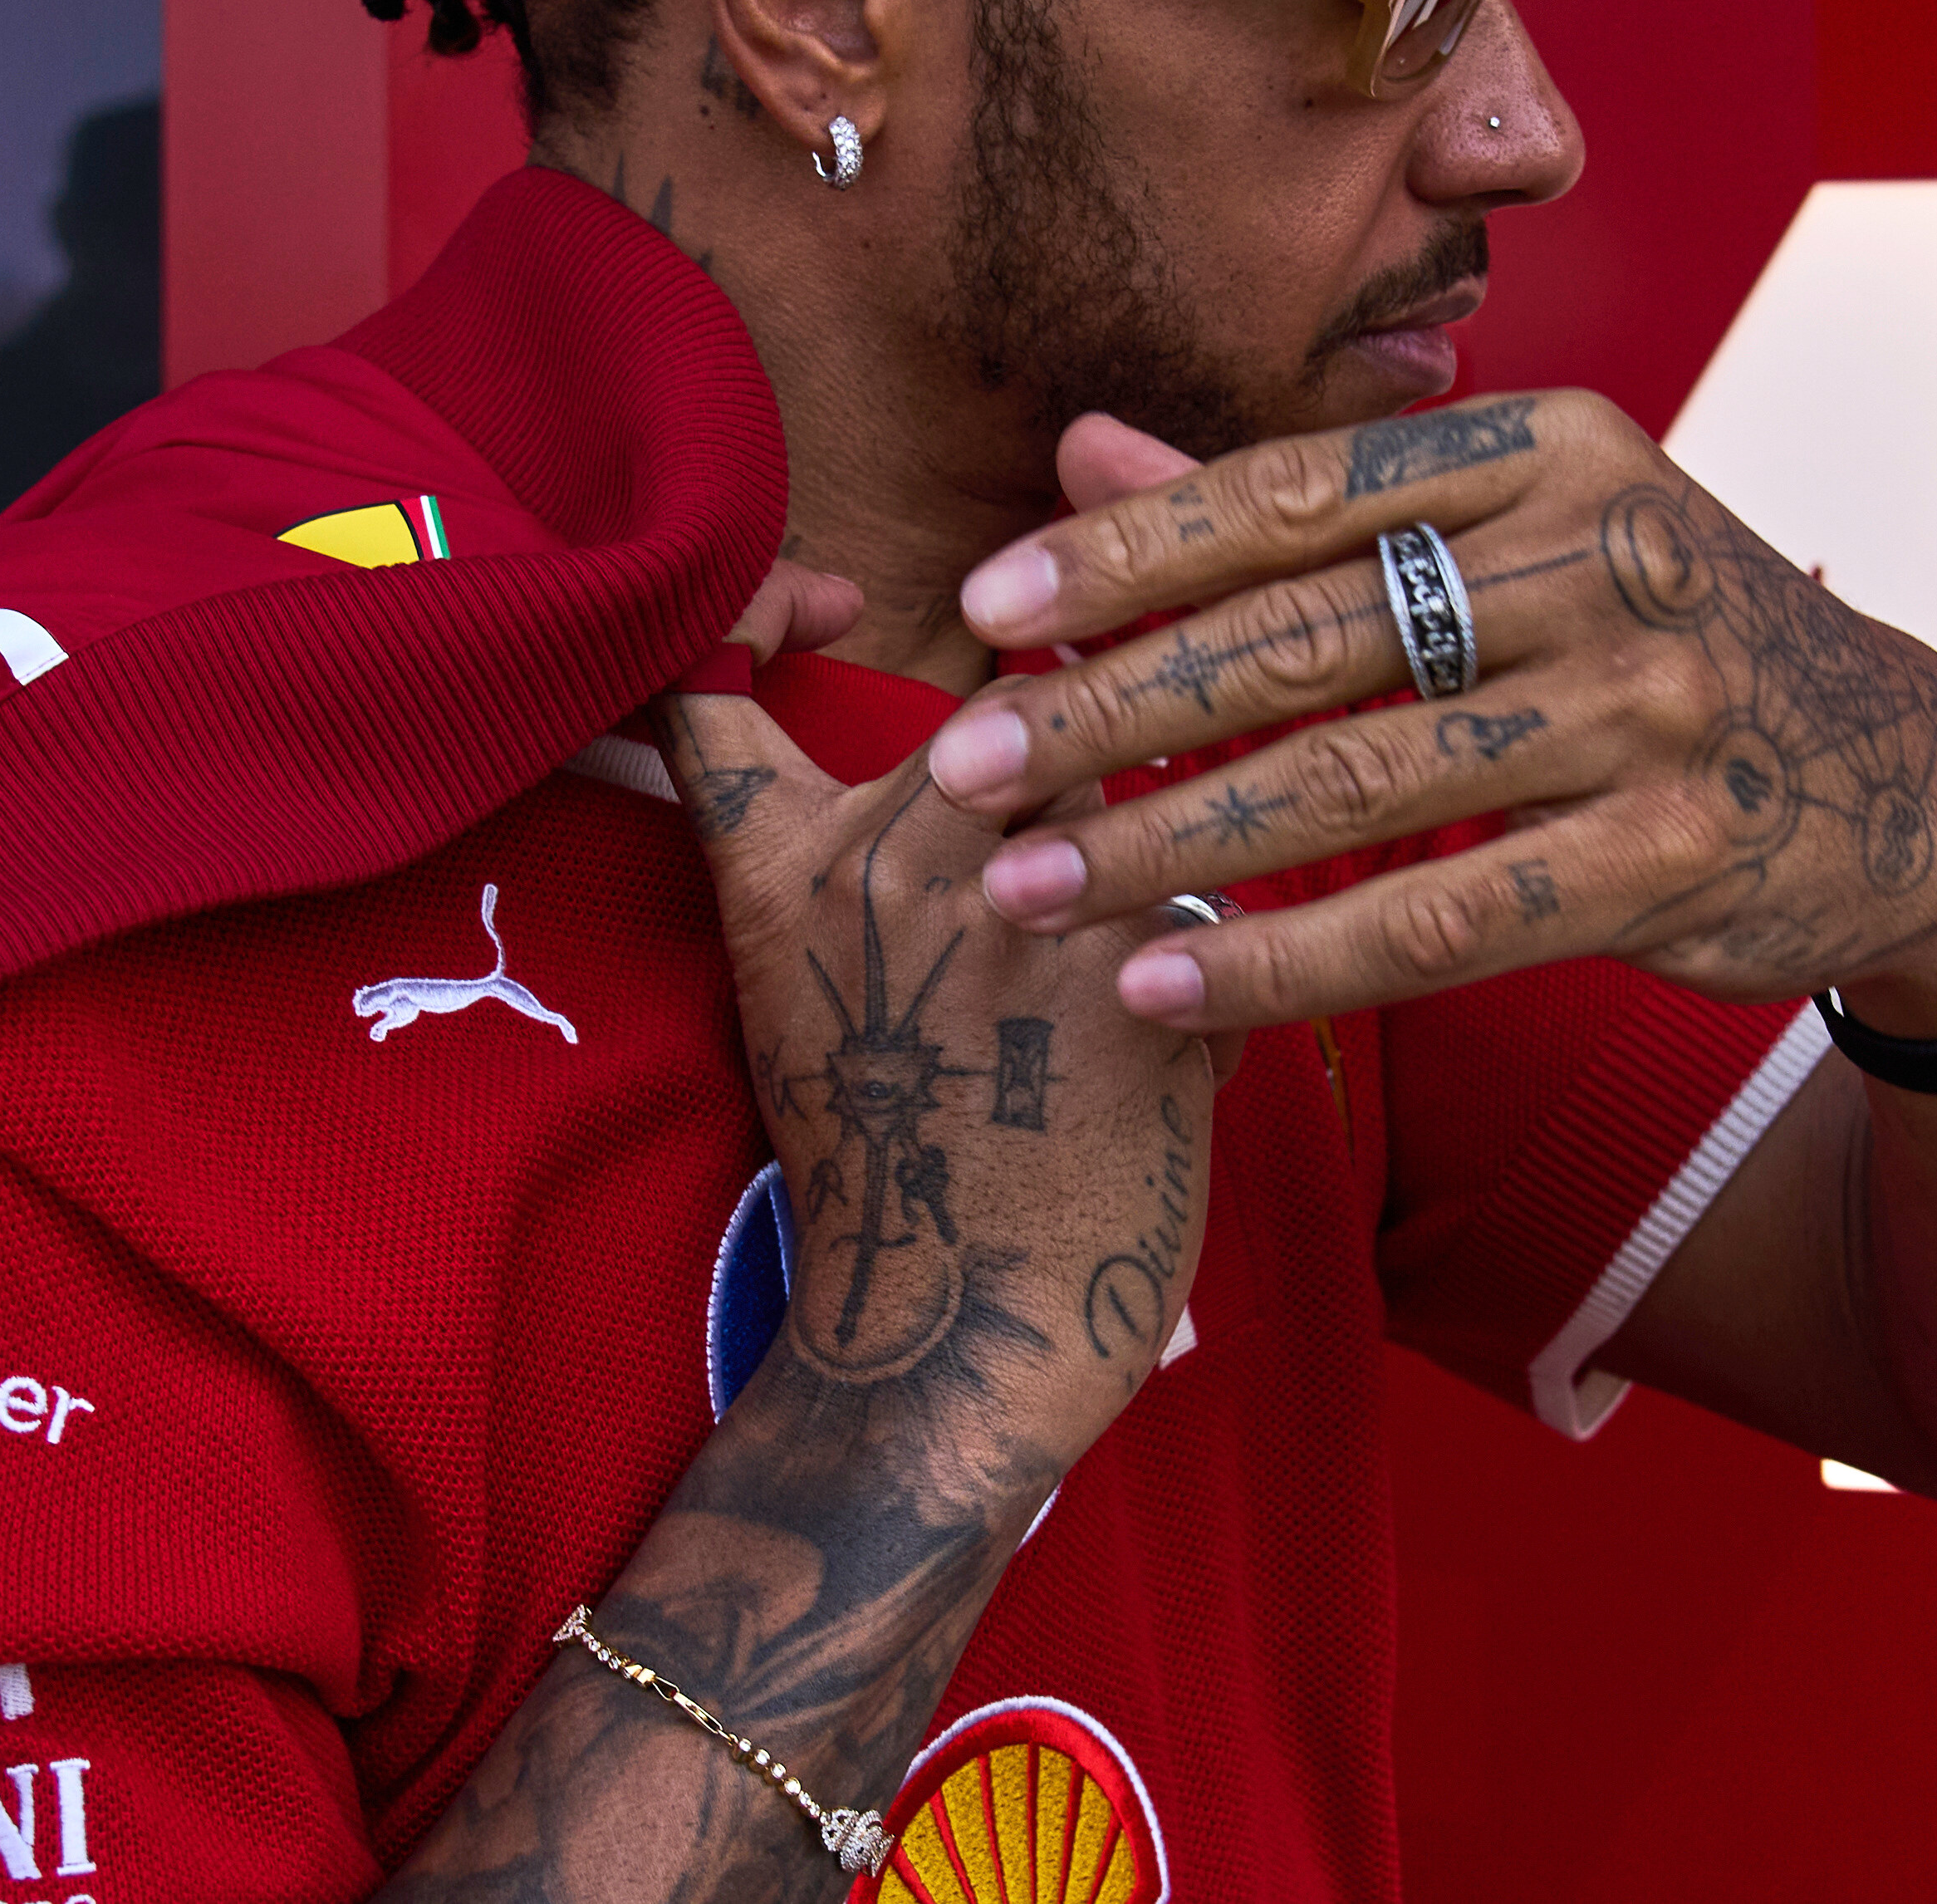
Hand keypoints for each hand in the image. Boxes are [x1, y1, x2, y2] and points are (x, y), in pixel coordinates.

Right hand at [654, 566, 1219, 1463]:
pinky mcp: (1154, 986)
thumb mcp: (811, 996)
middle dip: (1067, 757)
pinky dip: (1214, 966)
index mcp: (788, 873)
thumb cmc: (888, 1167)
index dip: (758, 605)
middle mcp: (899, 868)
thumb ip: (862, 862)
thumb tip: (971, 745)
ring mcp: (1030, 918)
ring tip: (1132, 948)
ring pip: (1133, 791)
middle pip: (1010, 714)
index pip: (722, 689)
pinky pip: (1214, 908)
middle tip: (1075, 851)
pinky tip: (1186, 1043)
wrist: (956, 1335)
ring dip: (1159, 853)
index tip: (823, 600)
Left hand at [924, 396, 1936, 1038]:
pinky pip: (1441, 920)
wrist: (1891, 773)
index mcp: (1550, 448)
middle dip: (1114, 707)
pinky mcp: (1674, 860)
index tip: (989, 603)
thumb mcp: (1506, 530)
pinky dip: (1287, 961)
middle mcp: (1604, 561)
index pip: (1302, 492)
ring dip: (1168, 845)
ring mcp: (1651, 712)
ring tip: (1023, 887)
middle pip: (1311, 638)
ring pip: (1359, 785)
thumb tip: (1081, 453)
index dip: (1135, 549)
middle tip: (963, 768)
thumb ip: (1294, 507)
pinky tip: (1166, 985)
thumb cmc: (1646, 635)